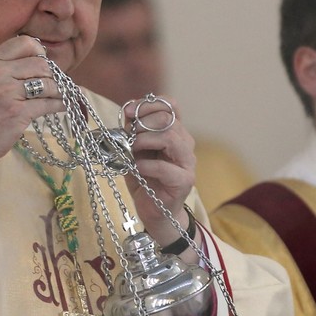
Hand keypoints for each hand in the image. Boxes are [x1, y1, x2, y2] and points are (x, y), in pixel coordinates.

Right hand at [0, 35, 63, 206]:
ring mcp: (8, 92)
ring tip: (63, 97)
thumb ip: (3, 70)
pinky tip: (64, 106)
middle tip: (54, 86)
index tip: (43, 65)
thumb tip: (37, 63)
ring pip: (48, 83)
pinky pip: (49, 104)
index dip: (40, 52)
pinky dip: (61, 105)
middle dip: (52, 75)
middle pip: (41, 64)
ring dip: (60, 91)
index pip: (25, 42)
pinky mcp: (18, 112)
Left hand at [120, 95, 195, 250]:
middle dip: (143, 124)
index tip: (128, 113)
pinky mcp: (184, 181)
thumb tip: (129, 114)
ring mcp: (187, 162)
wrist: (154, 210)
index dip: (149, 104)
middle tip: (129, 137)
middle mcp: (185, 143)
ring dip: (145, 141)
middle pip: (168, 119)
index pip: (170, 105)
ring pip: (171, 138)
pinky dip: (146, 165)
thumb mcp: (135, 151)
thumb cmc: (144, 179)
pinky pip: (166, 167)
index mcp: (174, 132)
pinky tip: (137, 168)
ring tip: (132, 151)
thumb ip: (134, 132)